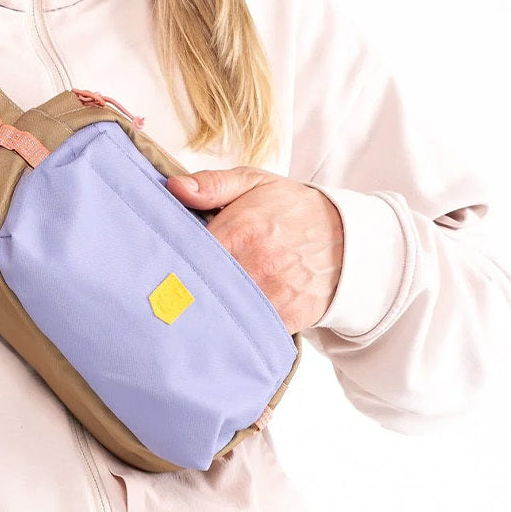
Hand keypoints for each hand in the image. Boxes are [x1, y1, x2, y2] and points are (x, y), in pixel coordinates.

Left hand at [164, 167, 343, 335]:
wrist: (349, 239)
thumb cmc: (293, 209)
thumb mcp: (254, 183)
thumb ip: (212, 184)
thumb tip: (174, 188)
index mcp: (243, 230)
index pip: (189, 251)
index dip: (173, 257)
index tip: (161, 260)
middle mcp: (257, 265)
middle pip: (201, 284)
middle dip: (185, 285)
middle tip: (170, 286)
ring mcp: (273, 295)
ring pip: (222, 310)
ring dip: (208, 307)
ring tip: (196, 301)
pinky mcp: (287, 319)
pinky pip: (248, 328)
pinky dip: (234, 325)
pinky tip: (225, 316)